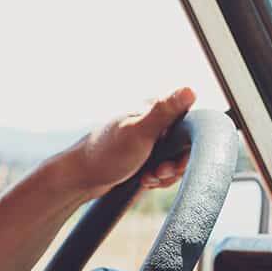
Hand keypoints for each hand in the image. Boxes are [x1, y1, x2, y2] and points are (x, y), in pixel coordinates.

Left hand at [62, 88, 196, 198]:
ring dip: (165, 174)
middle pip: (184, 145)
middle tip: (157, 172)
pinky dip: (158, 178)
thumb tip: (190, 90)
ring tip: (147, 177)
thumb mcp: (138, 132)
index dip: (186, 147)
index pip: (190, 123)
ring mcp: (149, 139)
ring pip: (175, 160)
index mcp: (153, 108)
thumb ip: (164, 112)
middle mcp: (153, 120)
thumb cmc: (106, 154)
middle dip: (174, 165)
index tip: (173, 161)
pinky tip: (144, 180)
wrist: (82, 177)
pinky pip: (165, 169)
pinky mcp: (146, 156)